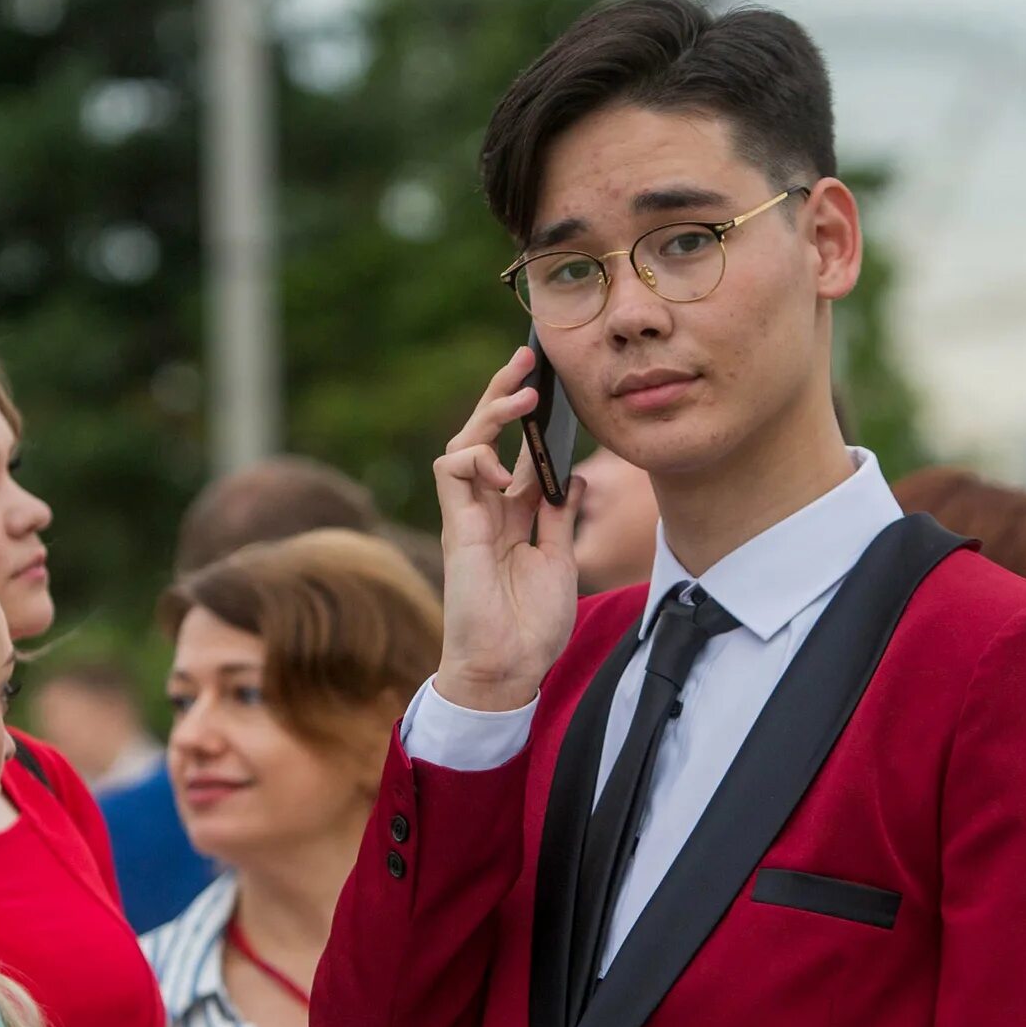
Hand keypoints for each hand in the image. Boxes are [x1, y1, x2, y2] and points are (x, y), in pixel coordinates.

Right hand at [430, 344, 582, 711]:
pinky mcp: (455, 527)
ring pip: (464, 443)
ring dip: (490, 413)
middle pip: (485, 435)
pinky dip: (475, 457)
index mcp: (512, 515)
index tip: (552, 383)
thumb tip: (575, 477)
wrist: (507, 668)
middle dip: (503, 393)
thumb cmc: (530, 625)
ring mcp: (467, 516)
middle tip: (527, 358)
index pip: (518, 451)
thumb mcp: (560, 561)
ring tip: (522, 400)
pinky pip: (451, 471)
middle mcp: (486, 509)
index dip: (532, 418)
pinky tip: (501, 468)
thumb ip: (560, 517)